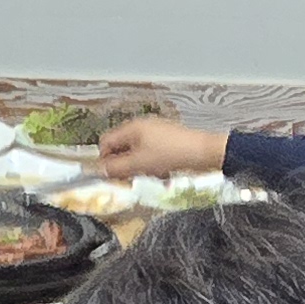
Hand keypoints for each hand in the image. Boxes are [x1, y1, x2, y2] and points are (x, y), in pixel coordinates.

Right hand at [97, 117, 228, 178]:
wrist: (204, 152)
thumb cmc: (170, 155)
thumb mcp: (139, 165)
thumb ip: (116, 168)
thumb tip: (100, 171)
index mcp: (131, 128)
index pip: (105, 142)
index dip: (104, 160)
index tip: (112, 175)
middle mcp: (141, 126)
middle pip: (121, 147)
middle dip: (124, 164)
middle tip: (131, 177)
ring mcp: (155, 131)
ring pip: (136, 151)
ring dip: (139, 165)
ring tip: (151, 175)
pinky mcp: (168, 138)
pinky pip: (151, 151)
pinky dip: (152, 163)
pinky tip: (163, 172)